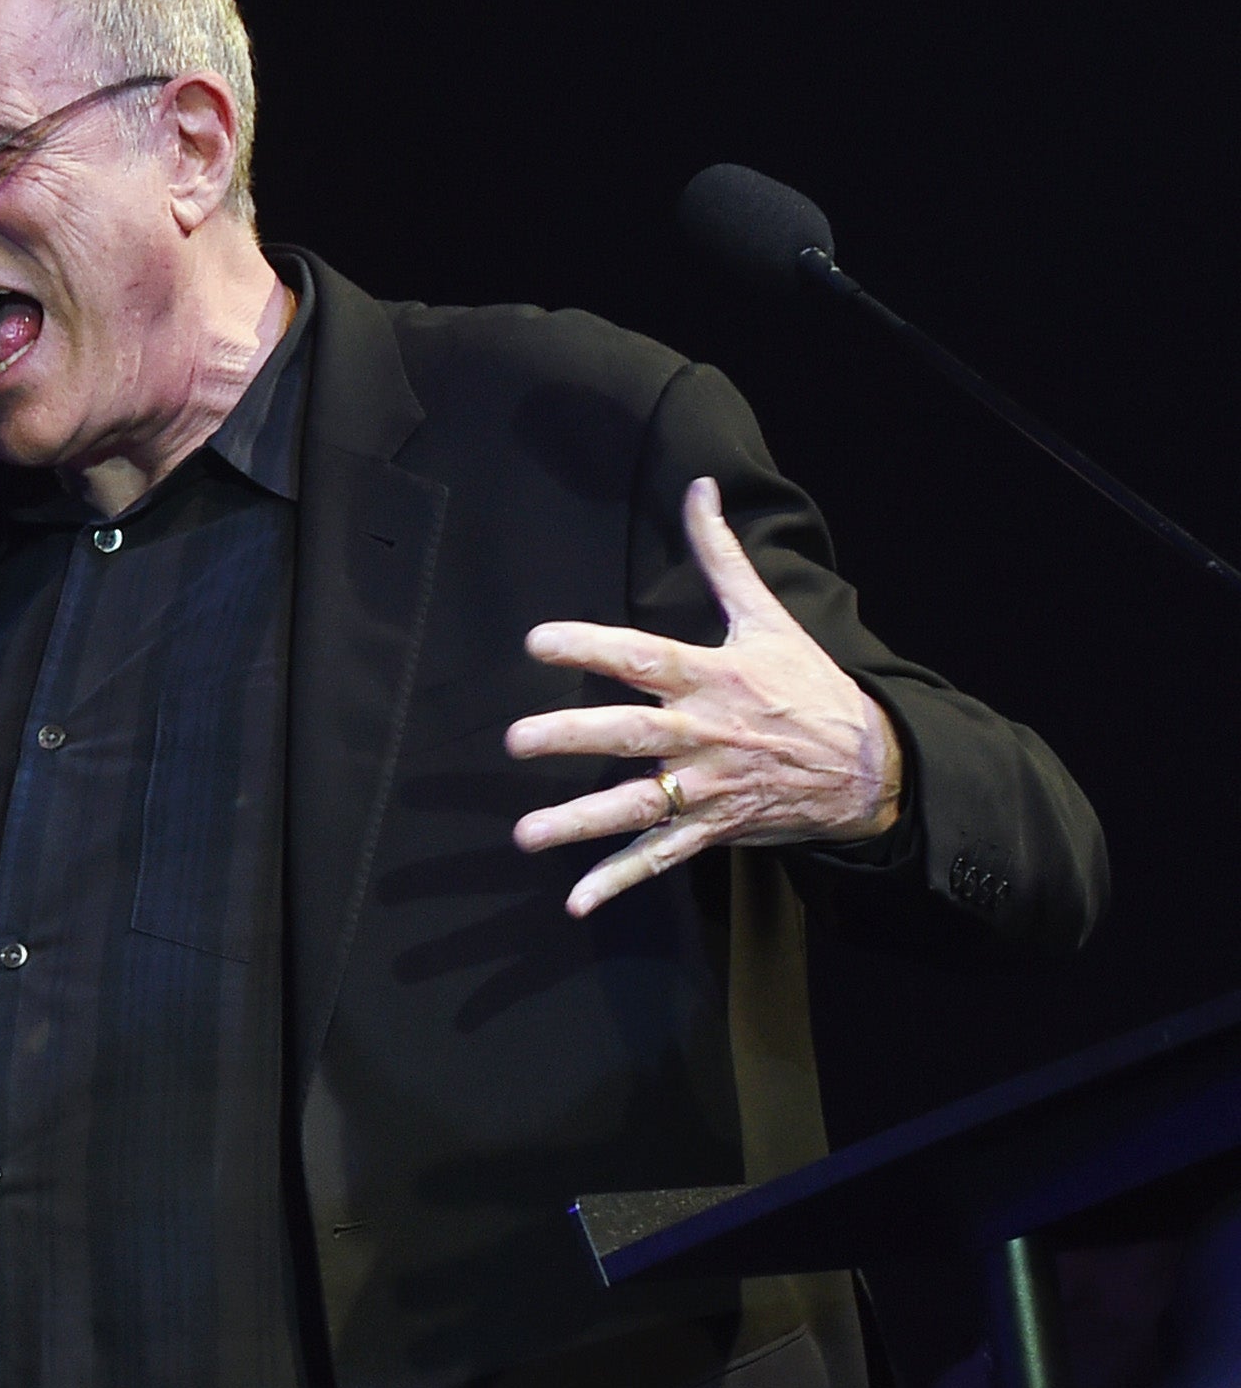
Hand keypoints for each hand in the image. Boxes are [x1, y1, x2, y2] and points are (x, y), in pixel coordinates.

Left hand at [506, 475, 903, 917]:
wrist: (869, 766)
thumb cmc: (807, 686)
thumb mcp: (768, 617)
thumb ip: (721, 556)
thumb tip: (698, 487)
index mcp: (712, 677)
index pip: (643, 657)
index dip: (591, 647)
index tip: (537, 641)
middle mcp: (703, 734)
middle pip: (629, 735)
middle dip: (572, 738)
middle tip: (517, 741)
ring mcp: (705, 787)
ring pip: (634, 806)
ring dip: (578, 823)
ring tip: (524, 834)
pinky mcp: (711, 828)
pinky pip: (658, 858)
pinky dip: (616, 881)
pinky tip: (573, 900)